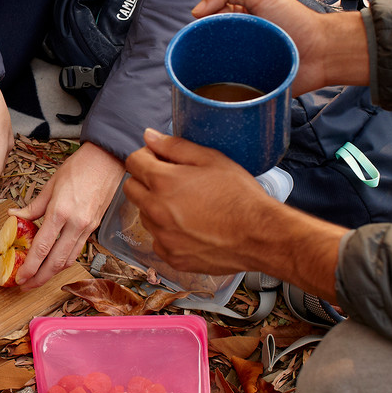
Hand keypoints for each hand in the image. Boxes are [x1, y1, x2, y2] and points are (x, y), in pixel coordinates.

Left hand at [9, 143, 123, 287]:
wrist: (107, 160)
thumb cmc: (80, 167)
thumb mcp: (51, 184)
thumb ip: (33, 206)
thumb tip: (15, 217)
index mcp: (61, 211)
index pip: (42, 247)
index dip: (30, 267)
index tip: (20, 277)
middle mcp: (76, 224)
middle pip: (56, 261)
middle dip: (39, 278)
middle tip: (26, 286)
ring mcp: (87, 227)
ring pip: (69, 260)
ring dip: (53, 273)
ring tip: (38, 278)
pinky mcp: (94, 228)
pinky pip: (78, 250)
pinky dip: (65, 260)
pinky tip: (55, 263)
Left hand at [124, 129, 343, 298]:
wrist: (259, 236)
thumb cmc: (240, 195)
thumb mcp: (211, 159)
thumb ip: (175, 146)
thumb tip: (149, 136)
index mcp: (163, 182)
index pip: (133, 162)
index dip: (147, 156)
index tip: (161, 159)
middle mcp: (156, 211)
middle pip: (132, 189)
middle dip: (146, 180)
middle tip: (173, 181)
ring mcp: (162, 237)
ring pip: (145, 215)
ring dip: (157, 207)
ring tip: (187, 205)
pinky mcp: (172, 257)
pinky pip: (159, 240)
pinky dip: (169, 232)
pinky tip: (191, 227)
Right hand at [191, 0, 369, 92]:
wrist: (321, 53)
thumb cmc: (296, 20)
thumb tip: (196, 12)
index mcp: (235, 16)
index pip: (204, 19)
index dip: (201, 23)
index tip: (208, 27)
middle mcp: (235, 39)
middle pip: (205, 44)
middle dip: (205, 47)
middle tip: (218, 49)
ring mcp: (239, 63)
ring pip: (211, 68)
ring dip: (212, 69)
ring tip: (222, 67)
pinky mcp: (246, 85)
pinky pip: (225, 88)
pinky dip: (222, 87)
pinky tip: (225, 85)